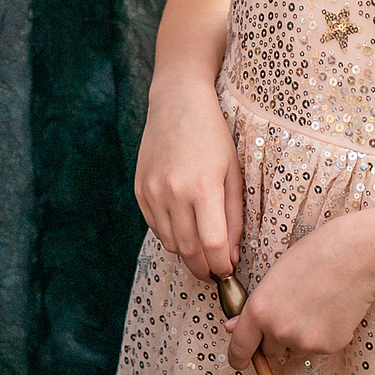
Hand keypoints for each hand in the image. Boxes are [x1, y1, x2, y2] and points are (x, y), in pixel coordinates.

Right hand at [134, 78, 242, 281]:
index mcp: (203, 187)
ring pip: (169, 243)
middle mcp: (173, 192)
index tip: (229, 271)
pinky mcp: (139, 191)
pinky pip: (155, 227)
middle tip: (215, 272)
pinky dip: (170, 235)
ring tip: (201, 248)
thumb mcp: (233, 173)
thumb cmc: (212, 135)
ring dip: (187, 253)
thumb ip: (234, 217)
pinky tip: (183, 226)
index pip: (212, 246)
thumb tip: (230, 256)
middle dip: (204, 269)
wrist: (177, 103)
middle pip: (188, 251)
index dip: (222, 267)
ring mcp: (152, 192)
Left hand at [224, 214, 374, 368]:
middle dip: (276, 338)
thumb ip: (255, 306)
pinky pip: (319, 348)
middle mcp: (278, 331)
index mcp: (259, 311)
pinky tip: (332, 310)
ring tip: (317, 304)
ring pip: (295, 349)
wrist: (355, 257)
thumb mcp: (275, 275)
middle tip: (294, 310)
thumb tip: (233, 327)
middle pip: (270, 350)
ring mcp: (304, 342)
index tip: (240, 362)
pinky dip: (324, 335)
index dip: (238, 358)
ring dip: (301, 336)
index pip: (240, 347)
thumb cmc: (314, 256)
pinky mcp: (329, 347)